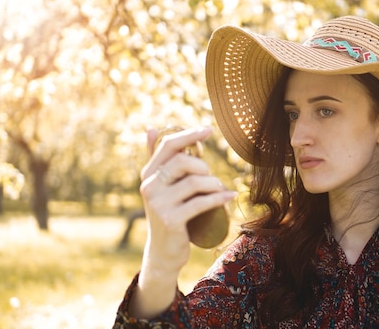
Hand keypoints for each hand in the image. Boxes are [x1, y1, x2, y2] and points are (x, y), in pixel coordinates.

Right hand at [139, 127, 236, 272]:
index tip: (208, 130)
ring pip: (195, 182)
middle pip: (183, 161)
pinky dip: (220, 198)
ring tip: (219, 190)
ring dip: (214, 184)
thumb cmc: (168, 212)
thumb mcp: (161, 185)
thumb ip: (157, 158)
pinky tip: (230, 195)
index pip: (167, 145)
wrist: (164, 250)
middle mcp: (150, 187)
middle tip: (211, 179)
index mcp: (148, 174)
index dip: (189, 135)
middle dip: (204, 167)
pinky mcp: (171, 220)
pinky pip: (201, 202)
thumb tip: (151, 127)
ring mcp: (159, 204)